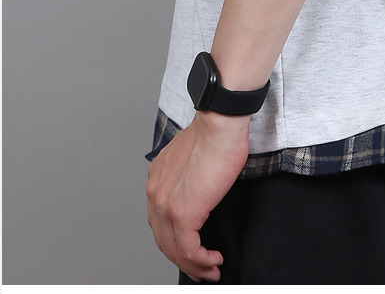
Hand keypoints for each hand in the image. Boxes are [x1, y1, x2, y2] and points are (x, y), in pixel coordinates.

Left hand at [146, 110, 250, 281]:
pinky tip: (213, 259)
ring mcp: (166, 206)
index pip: (160, 221)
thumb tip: (201, 188)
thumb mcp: (193, 157)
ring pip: (174, 249)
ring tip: (210, 270)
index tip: (192, 248)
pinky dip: (201, 260)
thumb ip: (188, 175)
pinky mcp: (183, 214)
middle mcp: (155, 194)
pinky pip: (188, 249)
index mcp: (156, 179)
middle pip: (164, 240)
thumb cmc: (215, 134)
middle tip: (202, 268)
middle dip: (184, 259)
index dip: (175, 240)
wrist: (219, 125)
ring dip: (194, 265)